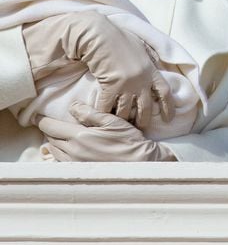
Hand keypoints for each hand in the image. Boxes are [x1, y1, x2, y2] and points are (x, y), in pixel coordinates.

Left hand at [36, 101, 176, 161]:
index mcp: (79, 136)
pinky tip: (67, 149)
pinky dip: (60, 154)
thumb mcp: (111, 120)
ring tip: (59, 134)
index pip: (50, 127)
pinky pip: (61, 162)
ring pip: (54, 151)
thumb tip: (72, 106)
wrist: (139, 162)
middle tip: (51, 122)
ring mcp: (75, 164)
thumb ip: (90, 113)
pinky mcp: (80, 172)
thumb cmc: (127, 139)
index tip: (38, 115)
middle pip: (50, 139)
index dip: (42, 120)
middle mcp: (73, 152)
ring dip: (54, 142)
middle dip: (49, 129)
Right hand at [60, 11, 174, 126]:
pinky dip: (104, 114)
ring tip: (120, 125)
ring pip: (126, 112)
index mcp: (151, 70)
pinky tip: (102, 118)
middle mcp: (141, 81)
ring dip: (123, 120)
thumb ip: (151, 57)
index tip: (169, 118)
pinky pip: (107, 108)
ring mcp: (126, 85)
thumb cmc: (120, 38)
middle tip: (140, 127)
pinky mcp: (110, 87)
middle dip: (143, 120)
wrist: (101, 36)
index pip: (165, 92)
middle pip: (146, 108)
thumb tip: (157, 62)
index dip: (168, 106)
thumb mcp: (142, 46)